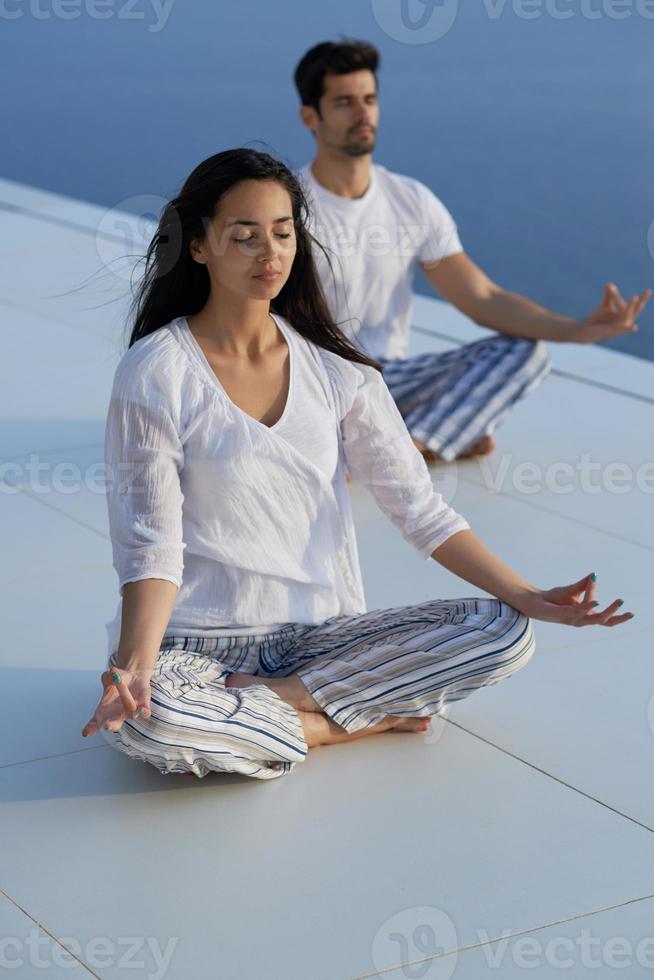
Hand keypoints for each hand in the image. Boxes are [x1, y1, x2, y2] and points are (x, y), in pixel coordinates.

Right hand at [81, 665, 153, 736]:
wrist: (134, 676)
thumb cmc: (116, 679)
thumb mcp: (108, 676)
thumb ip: (107, 676)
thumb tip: (111, 673)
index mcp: (104, 710)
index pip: (96, 721)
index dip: (91, 728)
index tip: (85, 733)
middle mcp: (118, 714)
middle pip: (114, 724)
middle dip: (111, 726)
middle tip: (107, 726)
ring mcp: (131, 712)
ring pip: (131, 713)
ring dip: (130, 710)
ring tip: (132, 710)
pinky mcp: (143, 705)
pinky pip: (145, 712)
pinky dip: (144, 712)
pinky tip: (142, 710)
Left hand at [515, 573, 634, 626]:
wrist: (534, 600)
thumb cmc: (553, 598)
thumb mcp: (572, 589)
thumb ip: (584, 584)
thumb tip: (594, 574)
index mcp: (585, 615)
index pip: (605, 619)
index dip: (615, 611)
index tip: (621, 599)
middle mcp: (581, 620)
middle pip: (604, 622)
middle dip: (618, 617)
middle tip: (631, 612)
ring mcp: (573, 619)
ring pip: (595, 618)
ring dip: (608, 610)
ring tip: (618, 601)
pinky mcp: (563, 615)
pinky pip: (579, 611)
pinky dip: (589, 606)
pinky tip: (597, 601)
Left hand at [573, 283, 650, 343]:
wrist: (586, 331)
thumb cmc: (598, 319)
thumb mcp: (605, 306)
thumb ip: (608, 296)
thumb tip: (609, 284)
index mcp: (625, 314)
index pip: (634, 305)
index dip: (639, 298)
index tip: (636, 289)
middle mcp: (625, 321)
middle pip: (635, 310)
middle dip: (640, 301)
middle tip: (649, 291)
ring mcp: (619, 327)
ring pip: (627, 315)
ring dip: (630, 306)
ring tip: (635, 297)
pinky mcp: (611, 332)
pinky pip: (620, 329)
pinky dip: (627, 328)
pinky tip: (634, 327)